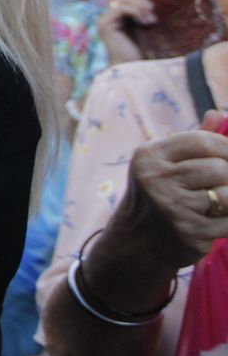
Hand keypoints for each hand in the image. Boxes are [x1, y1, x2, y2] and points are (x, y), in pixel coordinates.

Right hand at [96, 0, 150, 63]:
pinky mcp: (105, 25)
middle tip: (152, 9)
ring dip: (139, 6)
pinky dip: (135, 12)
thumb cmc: (139, 49)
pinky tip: (145, 22)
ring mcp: (103, 21)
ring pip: (120, 0)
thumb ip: (138, 9)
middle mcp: (104, 16)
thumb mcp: (140, 24)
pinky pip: (120, 9)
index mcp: (112, 16)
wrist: (133, 67)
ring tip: (151, 19)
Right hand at [111, 112, 227, 272]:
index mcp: (149, 157)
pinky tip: (218, 218)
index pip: (202, 142)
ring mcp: (173, 208)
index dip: (226, 148)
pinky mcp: (190, 233)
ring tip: (220, 200)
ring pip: (227, 195)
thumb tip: (219, 114)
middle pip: (219, 168)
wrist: (136, 241)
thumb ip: (193, 140)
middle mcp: (156, 180)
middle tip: (223, 182)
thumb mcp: (164, 163)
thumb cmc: (157, 194)